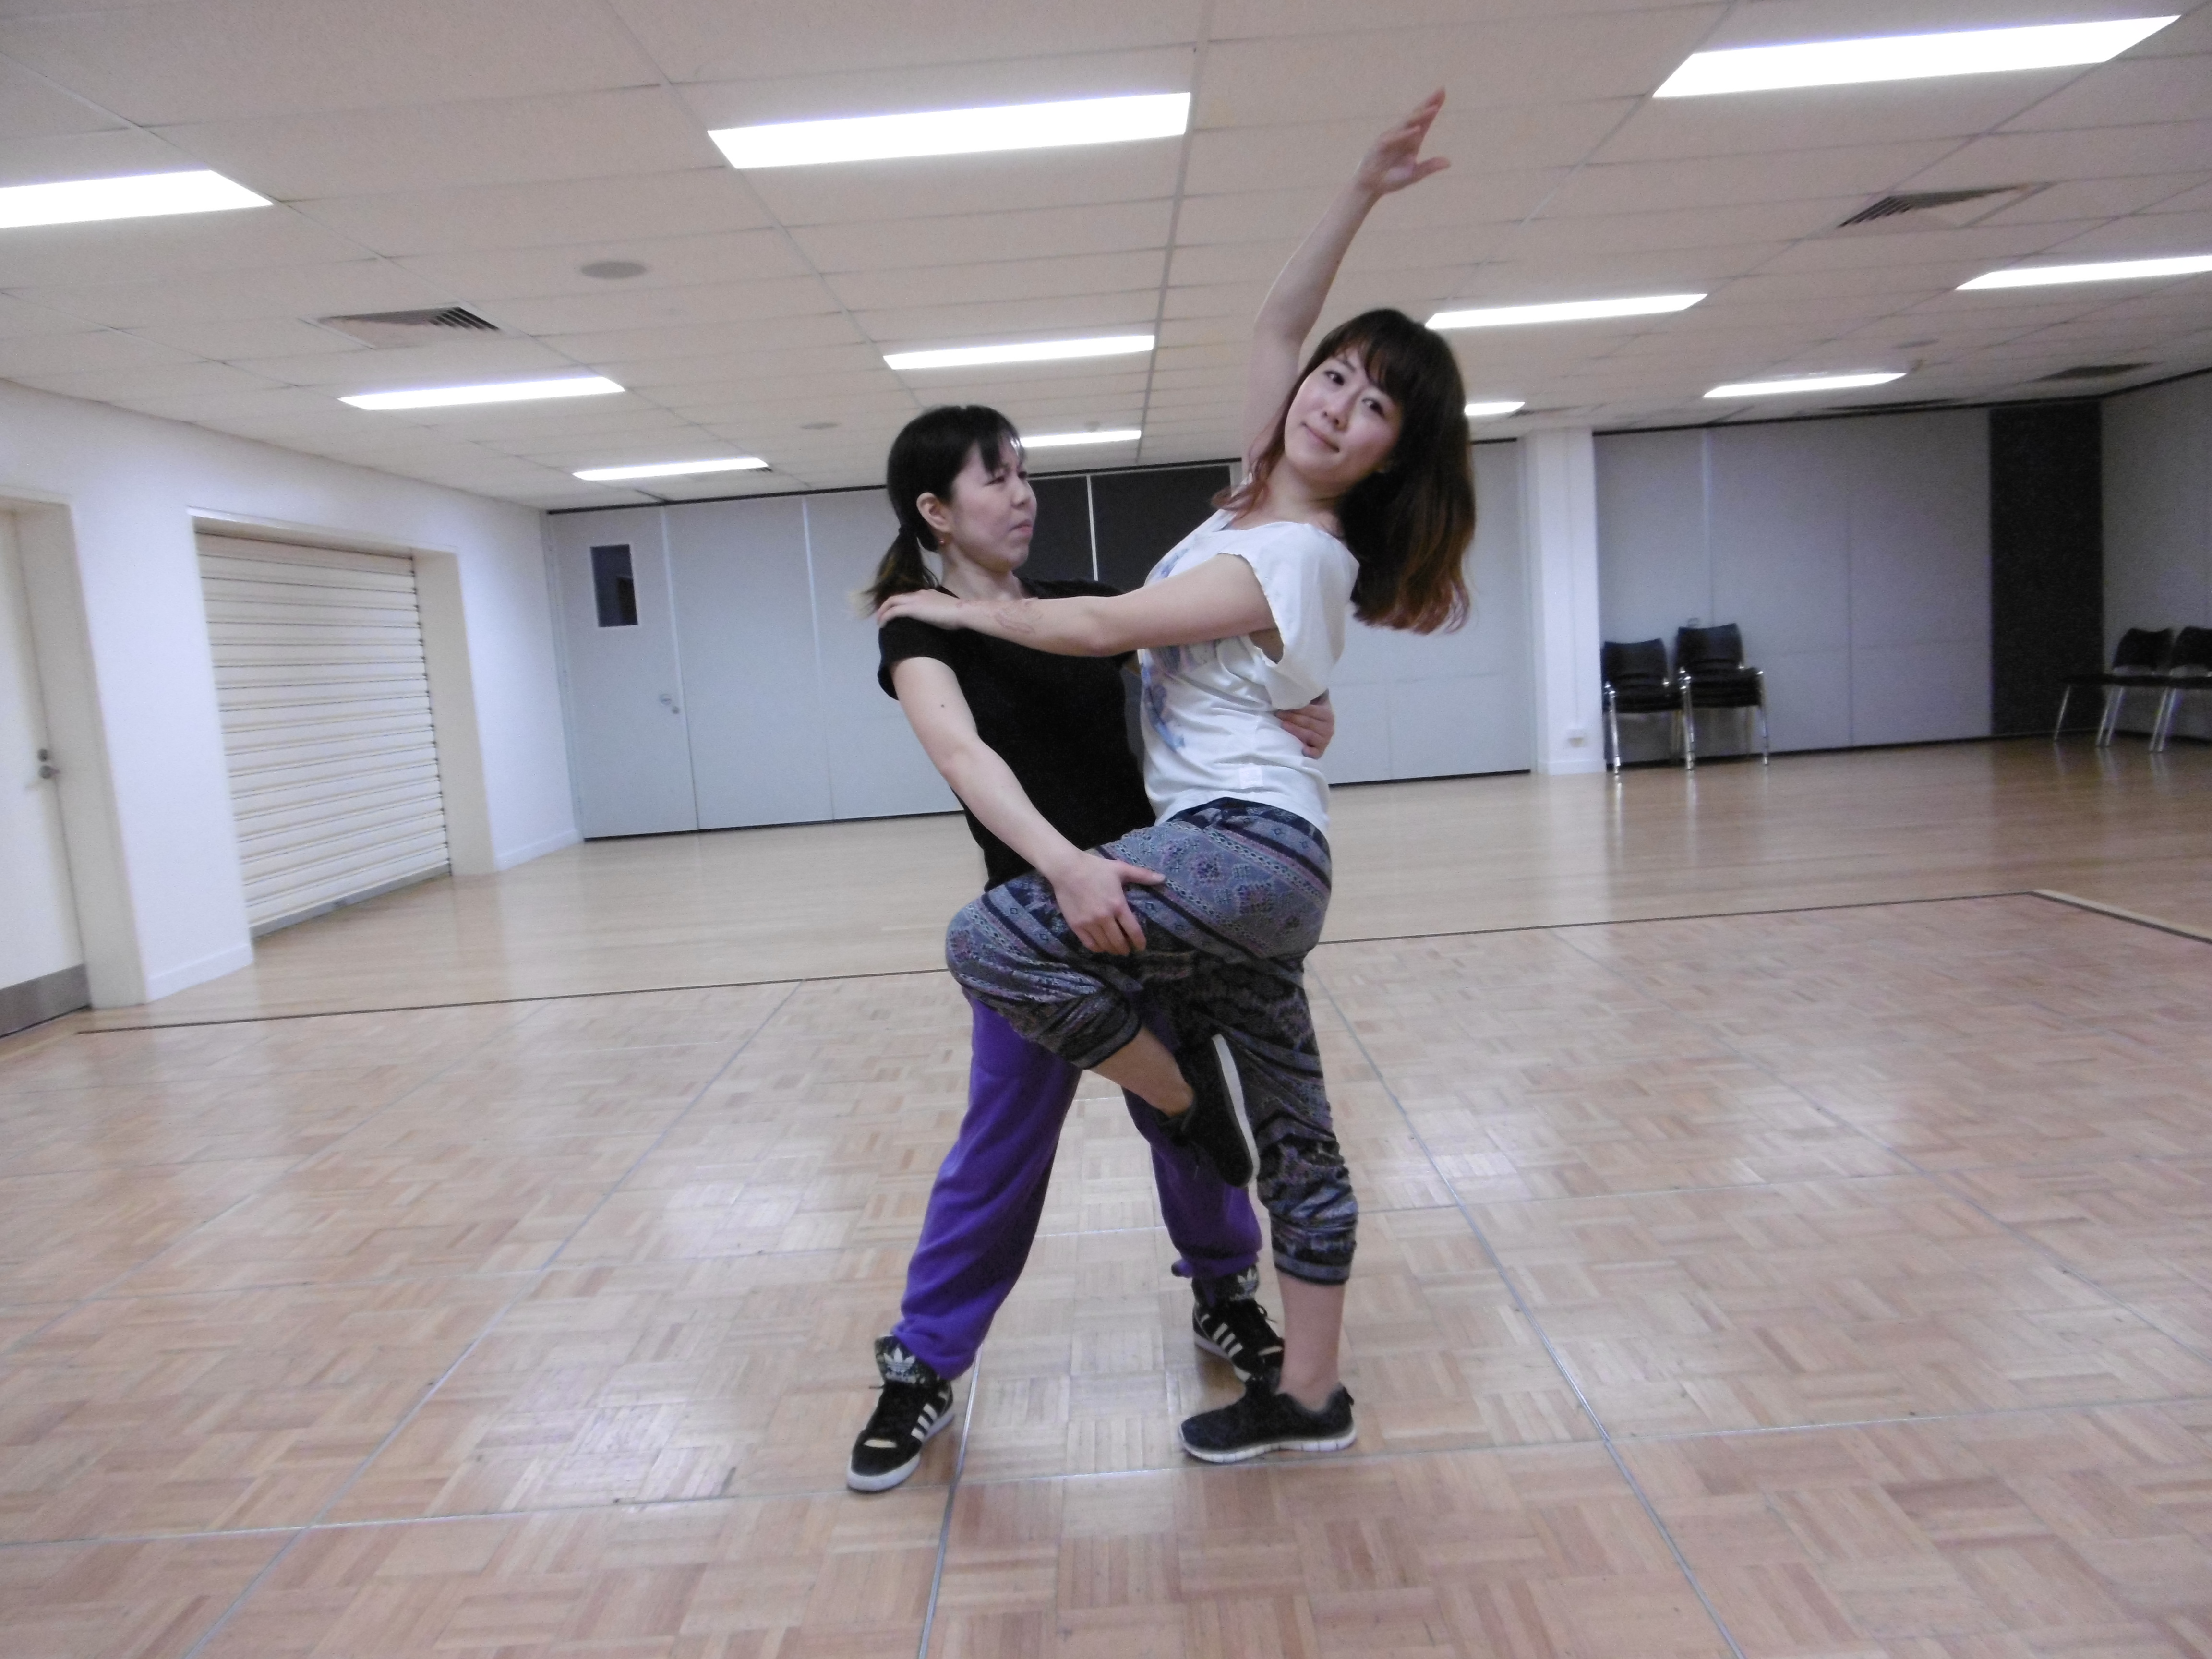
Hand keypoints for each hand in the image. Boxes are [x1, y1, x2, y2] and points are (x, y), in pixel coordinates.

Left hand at [875, 588, 964, 629]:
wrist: (961, 611)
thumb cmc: (957, 614)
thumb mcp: (945, 610)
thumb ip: (937, 611)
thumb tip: (935, 619)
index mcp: (927, 593)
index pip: (908, 596)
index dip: (899, 603)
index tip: (895, 612)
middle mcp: (918, 594)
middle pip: (896, 597)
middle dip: (885, 606)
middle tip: (881, 616)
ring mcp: (914, 600)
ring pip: (891, 602)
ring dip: (883, 612)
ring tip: (880, 622)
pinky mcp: (912, 608)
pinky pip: (893, 611)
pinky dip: (885, 617)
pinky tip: (882, 626)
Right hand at [1045, 851, 1165, 955]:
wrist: (1067, 869)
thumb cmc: (1095, 868)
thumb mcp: (1121, 868)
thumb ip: (1142, 875)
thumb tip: (1163, 879)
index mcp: (1118, 905)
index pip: (1133, 931)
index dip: (1139, 942)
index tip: (1141, 947)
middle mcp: (1105, 917)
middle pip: (1119, 942)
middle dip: (1125, 949)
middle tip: (1127, 950)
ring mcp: (1089, 923)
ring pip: (1104, 945)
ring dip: (1112, 950)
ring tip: (1115, 949)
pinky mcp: (1076, 925)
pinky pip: (1089, 944)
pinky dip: (1097, 948)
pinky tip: (1101, 946)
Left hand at [1276, 695, 1334, 758]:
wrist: (1320, 731)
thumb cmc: (1313, 716)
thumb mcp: (1314, 704)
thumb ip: (1307, 697)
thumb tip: (1294, 687)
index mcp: (1327, 714)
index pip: (1311, 711)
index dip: (1297, 708)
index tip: (1283, 706)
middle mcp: (1328, 728)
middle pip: (1308, 722)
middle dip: (1292, 718)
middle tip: (1279, 714)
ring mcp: (1325, 740)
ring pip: (1309, 735)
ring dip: (1295, 730)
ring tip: (1283, 725)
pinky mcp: (1320, 751)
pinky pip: (1316, 753)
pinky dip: (1310, 752)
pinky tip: (1303, 749)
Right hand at [1355, 90, 1449, 198]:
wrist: (1371, 186)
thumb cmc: (1392, 179)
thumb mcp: (1414, 174)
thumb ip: (1430, 167)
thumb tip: (1449, 163)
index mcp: (1413, 141)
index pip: (1425, 121)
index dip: (1434, 107)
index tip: (1443, 93)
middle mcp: (1403, 136)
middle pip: (1417, 116)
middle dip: (1428, 103)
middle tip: (1441, 90)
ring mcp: (1391, 139)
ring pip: (1407, 123)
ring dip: (1420, 116)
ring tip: (1433, 108)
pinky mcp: (1380, 146)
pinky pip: (1394, 138)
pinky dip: (1405, 134)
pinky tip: (1416, 130)